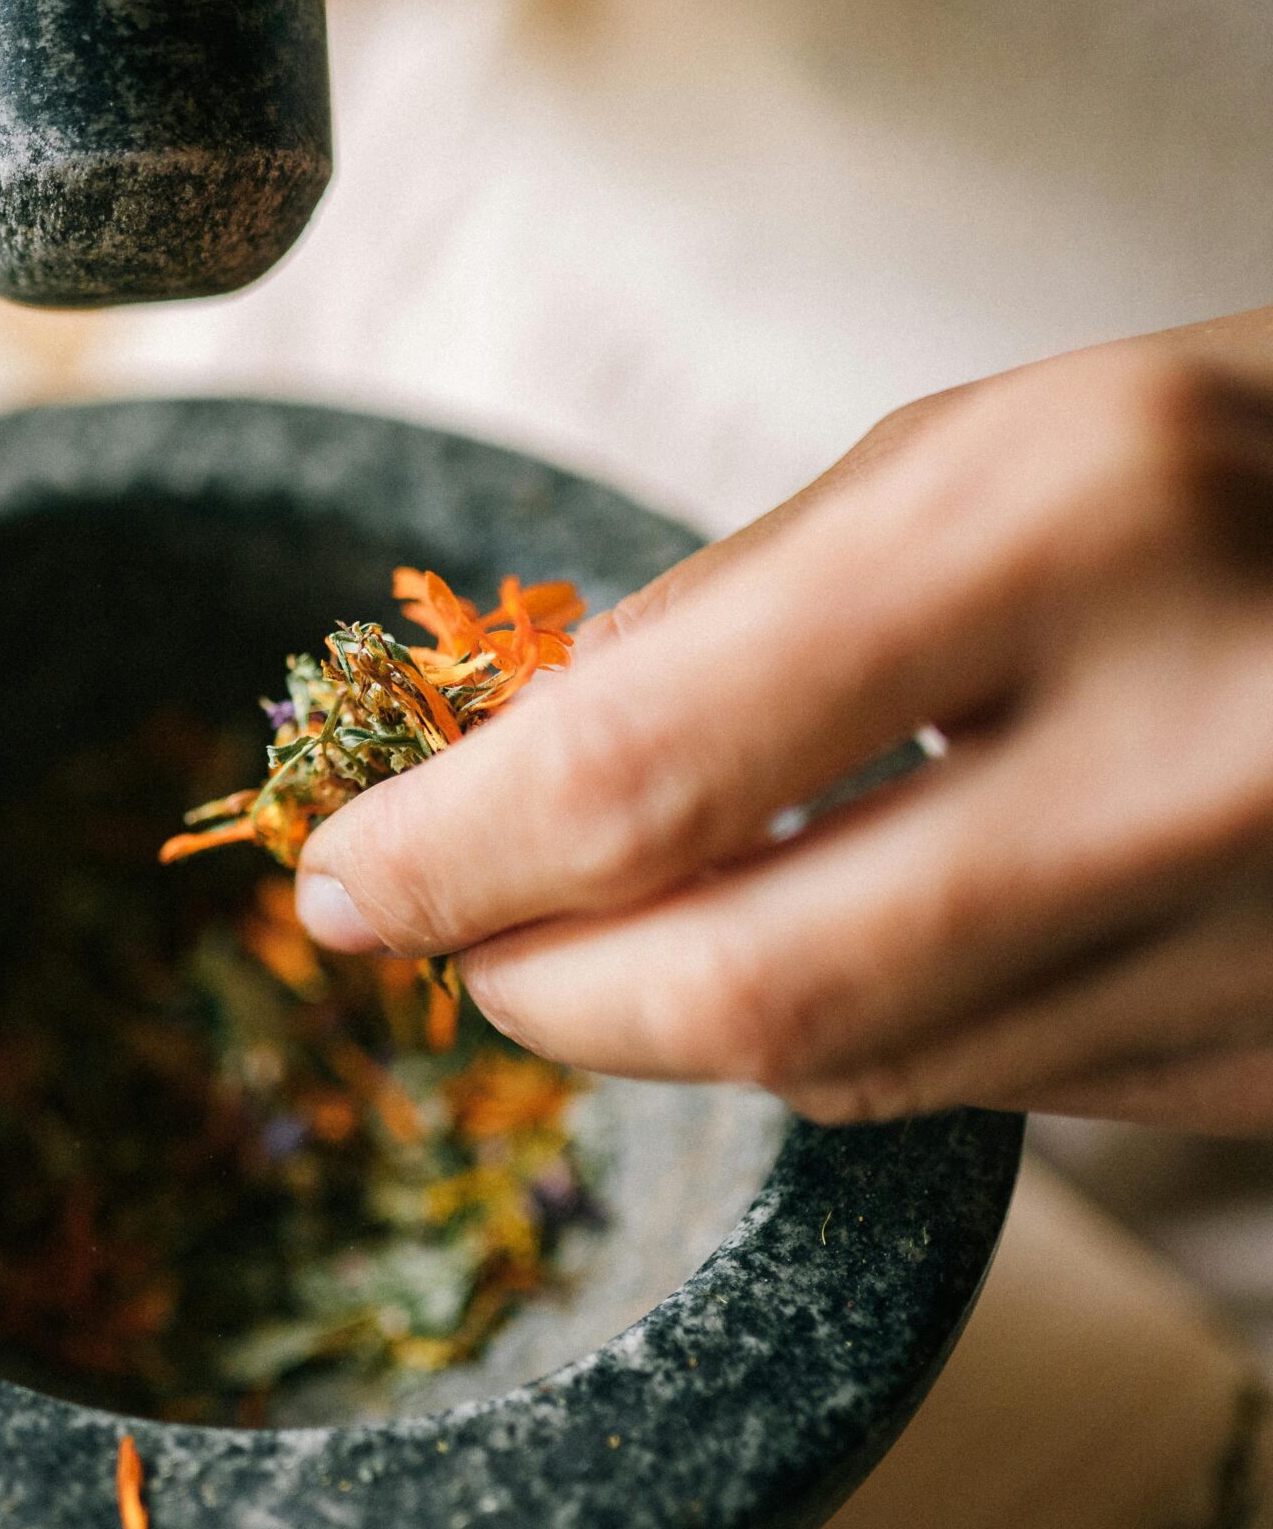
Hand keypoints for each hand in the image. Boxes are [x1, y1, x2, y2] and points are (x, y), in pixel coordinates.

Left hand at [294, 310, 1272, 1132]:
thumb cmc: (1261, 468)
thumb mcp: (1004, 437)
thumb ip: (755, 600)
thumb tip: (529, 750)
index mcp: (1086, 513)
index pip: (656, 761)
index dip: (457, 851)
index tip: (347, 881)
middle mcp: (1194, 747)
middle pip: (746, 989)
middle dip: (543, 989)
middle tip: (448, 946)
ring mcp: (1269, 933)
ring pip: (862, 1070)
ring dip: (680, 1021)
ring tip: (604, 940)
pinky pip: (992, 1091)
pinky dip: (855, 1037)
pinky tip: (831, 945)